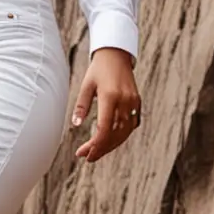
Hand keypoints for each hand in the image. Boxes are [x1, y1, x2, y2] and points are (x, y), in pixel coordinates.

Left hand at [70, 46, 141, 162]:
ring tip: (96, 151)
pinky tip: (110, 141)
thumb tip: (76, 125)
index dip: (94, 145)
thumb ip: (81, 106)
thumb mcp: (86, 86)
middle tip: (87, 157)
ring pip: (124, 133)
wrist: (116, 55)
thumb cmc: (98, 70)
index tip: (83, 154)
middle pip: (114, 134)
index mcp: (110, 97)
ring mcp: (133, 103)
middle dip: (100, 149)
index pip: (104, 129)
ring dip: (111, 145)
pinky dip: (121, 136)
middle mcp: (124, 101)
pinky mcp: (137, 103)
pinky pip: (131, 125)